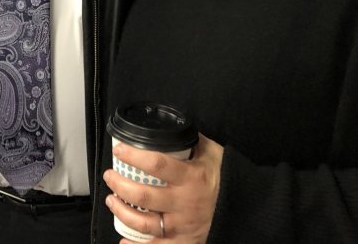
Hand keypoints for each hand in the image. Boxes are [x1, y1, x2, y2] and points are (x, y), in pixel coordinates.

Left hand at [103, 134, 222, 242]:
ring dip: (122, 211)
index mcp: (191, 178)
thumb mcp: (213, 153)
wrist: (247, 208)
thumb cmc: (227, 178)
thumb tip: (172, 125)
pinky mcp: (184, 241)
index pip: (157, 164)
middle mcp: (184, 203)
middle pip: (144, 196)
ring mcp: (183, 225)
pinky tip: (123, 243)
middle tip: (109, 176)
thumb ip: (192, 140)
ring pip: (145, 223)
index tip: (119, 149)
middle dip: (120, 185)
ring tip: (111, 200)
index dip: (134, 156)